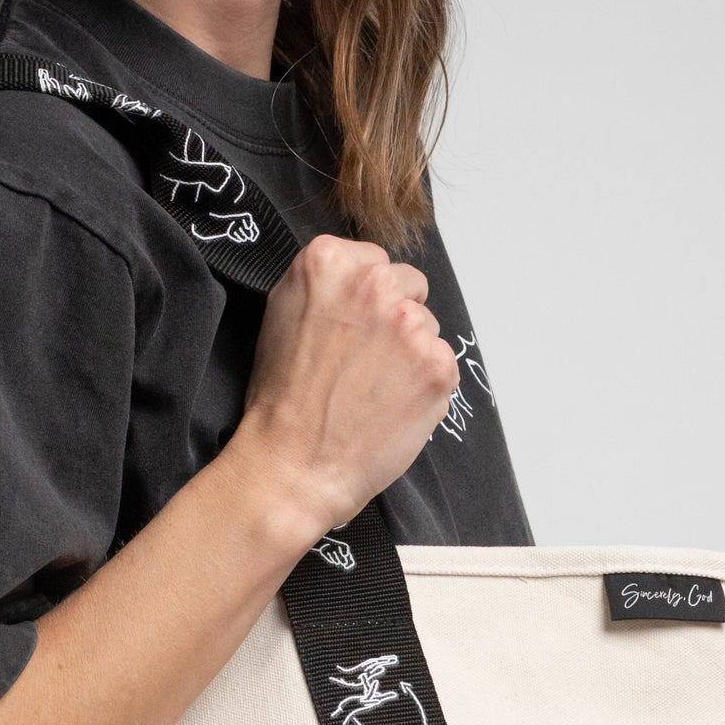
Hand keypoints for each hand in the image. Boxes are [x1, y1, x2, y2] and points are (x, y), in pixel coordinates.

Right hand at [226, 234, 459, 542]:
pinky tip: (392, 405)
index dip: (364, 298)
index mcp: (328, 262)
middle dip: (394, 317)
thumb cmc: (281, 401)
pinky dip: (425, 385)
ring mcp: (409, 323)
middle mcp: (373, 283)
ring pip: (426, 327)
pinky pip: (442, 364)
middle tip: (365, 360)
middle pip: (409, 286)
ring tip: (373, 389)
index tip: (350, 325)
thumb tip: (358, 283)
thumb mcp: (282, 317)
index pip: (374, 260)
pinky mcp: (437, 363)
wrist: (295, 464)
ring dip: (410, 352)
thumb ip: (326, 288)